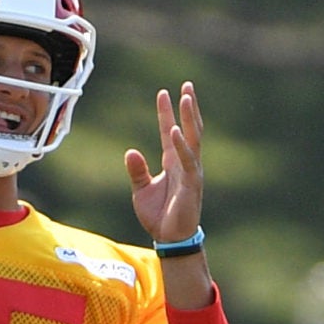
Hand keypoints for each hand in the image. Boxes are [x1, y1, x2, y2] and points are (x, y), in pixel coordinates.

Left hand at [125, 84, 203, 244]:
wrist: (169, 238)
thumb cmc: (158, 215)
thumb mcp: (141, 190)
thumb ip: (137, 170)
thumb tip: (130, 151)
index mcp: (173, 162)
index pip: (169, 131)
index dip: (166, 112)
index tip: (163, 92)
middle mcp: (185, 162)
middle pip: (188, 128)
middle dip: (188, 107)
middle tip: (186, 85)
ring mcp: (191, 171)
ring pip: (193, 138)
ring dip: (190, 118)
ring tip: (186, 97)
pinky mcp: (192, 184)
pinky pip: (187, 160)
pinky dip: (182, 145)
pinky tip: (175, 130)